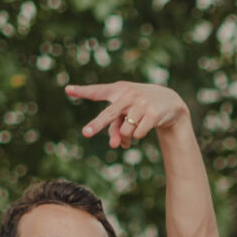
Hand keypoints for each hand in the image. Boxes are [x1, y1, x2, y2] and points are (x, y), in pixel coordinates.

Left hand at [65, 81, 190, 148]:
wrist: (169, 102)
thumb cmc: (140, 105)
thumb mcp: (127, 111)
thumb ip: (116, 126)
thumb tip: (115, 145)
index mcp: (118, 90)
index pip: (97, 91)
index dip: (82, 91)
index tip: (67, 90)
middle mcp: (128, 95)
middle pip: (109, 115)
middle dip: (97, 125)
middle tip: (85, 133)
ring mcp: (141, 104)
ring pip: (125, 131)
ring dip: (126, 136)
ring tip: (132, 128)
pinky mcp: (153, 114)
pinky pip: (138, 134)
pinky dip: (138, 136)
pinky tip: (145, 127)